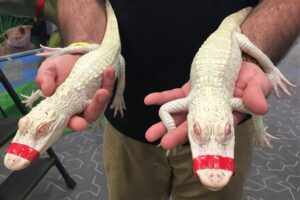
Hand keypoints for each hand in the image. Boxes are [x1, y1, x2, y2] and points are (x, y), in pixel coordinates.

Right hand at [36, 54, 115, 130]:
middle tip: (102, 93)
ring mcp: (93, 101)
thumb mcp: (48, 70)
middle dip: (97, 106)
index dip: (75, 124)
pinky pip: (107, 90)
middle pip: (91, 115)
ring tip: (107, 74)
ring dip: (106, 91)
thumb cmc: (58, 68)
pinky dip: (109, 81)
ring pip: (102, 103)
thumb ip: (43, 79)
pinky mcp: (102, 91)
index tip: (81, 124)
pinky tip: (109, 71)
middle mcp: (80, 108)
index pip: (70, 122)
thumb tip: (47, 91)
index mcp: (64, 109)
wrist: (71, 57)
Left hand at [144, 62, 272, 148]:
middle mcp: (209, 113)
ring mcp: (196, 102)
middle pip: (191, 126)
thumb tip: (261, 108)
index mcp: (226, 116)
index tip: (192, 147)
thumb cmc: (251, 77)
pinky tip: (148, 101)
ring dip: (164, 122)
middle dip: (177, 135)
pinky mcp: (189, 91)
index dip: (203, 138)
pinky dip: (162, 98)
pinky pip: (173, 96)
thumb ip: (256, 95)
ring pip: (179, 114)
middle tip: (164, 144)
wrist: (239, 61)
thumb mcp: (258, 84)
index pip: (213, 130)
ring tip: (149, 134)